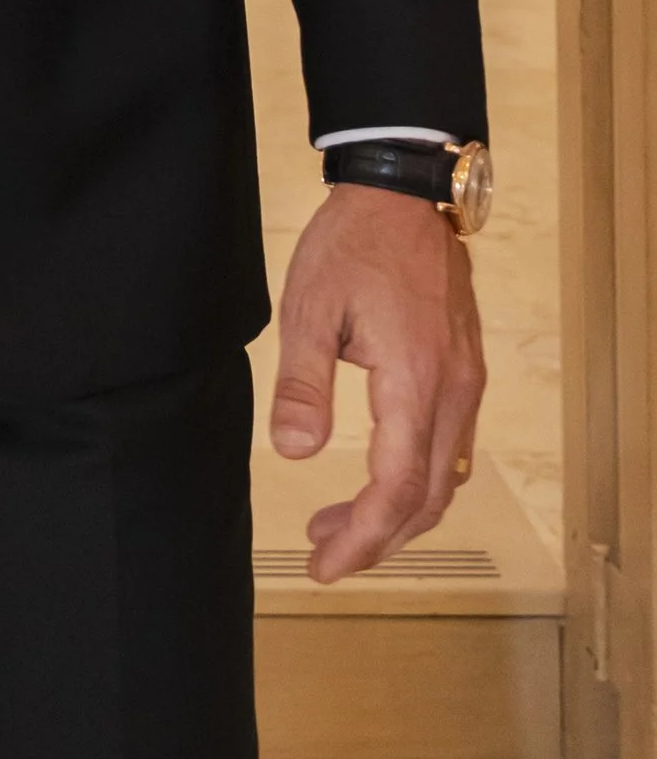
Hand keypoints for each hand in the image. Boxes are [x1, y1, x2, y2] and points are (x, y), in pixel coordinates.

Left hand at [269, 183, 485, 582]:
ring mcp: (467, 380)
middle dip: (376, 537)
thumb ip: (302, 385)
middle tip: (323, 554)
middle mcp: (454, 389)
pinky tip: (376, 476)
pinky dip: (415, 478)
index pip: (396, 488)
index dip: (362, 536)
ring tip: (335, 521)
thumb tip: (291, 452)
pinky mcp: (464, 369)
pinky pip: (449, 446)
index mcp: (416, 381)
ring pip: (444, 477)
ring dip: (396, 512)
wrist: (403, 193)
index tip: (324, 564)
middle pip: (426, 496)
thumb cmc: (353, 244)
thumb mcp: (309, 309)